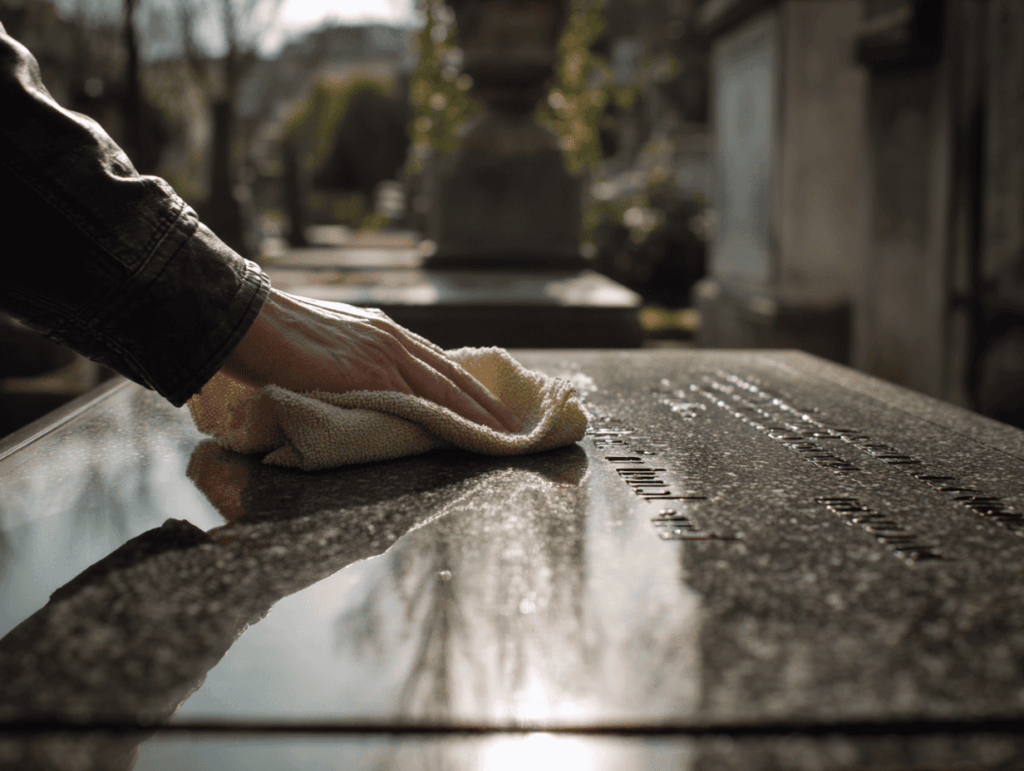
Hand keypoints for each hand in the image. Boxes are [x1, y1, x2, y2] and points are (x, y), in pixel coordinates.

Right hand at [219, 289, 520, 431]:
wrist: (249, 320)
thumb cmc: (275, 333)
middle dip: (487, 403)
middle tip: (516, 425)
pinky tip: (467, 435)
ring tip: (504, 435)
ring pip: (445, 391)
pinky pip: (419, 403)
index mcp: (384, 331)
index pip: (438, 362)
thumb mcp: (328, 340)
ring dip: (478, 415)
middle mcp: (393, 340)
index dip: (468, 385)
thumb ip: (354, 356)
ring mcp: (385, 356)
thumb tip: (363, 378)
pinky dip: (448, 419)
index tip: (491, 403)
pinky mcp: (371, 376)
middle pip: (452, 376)